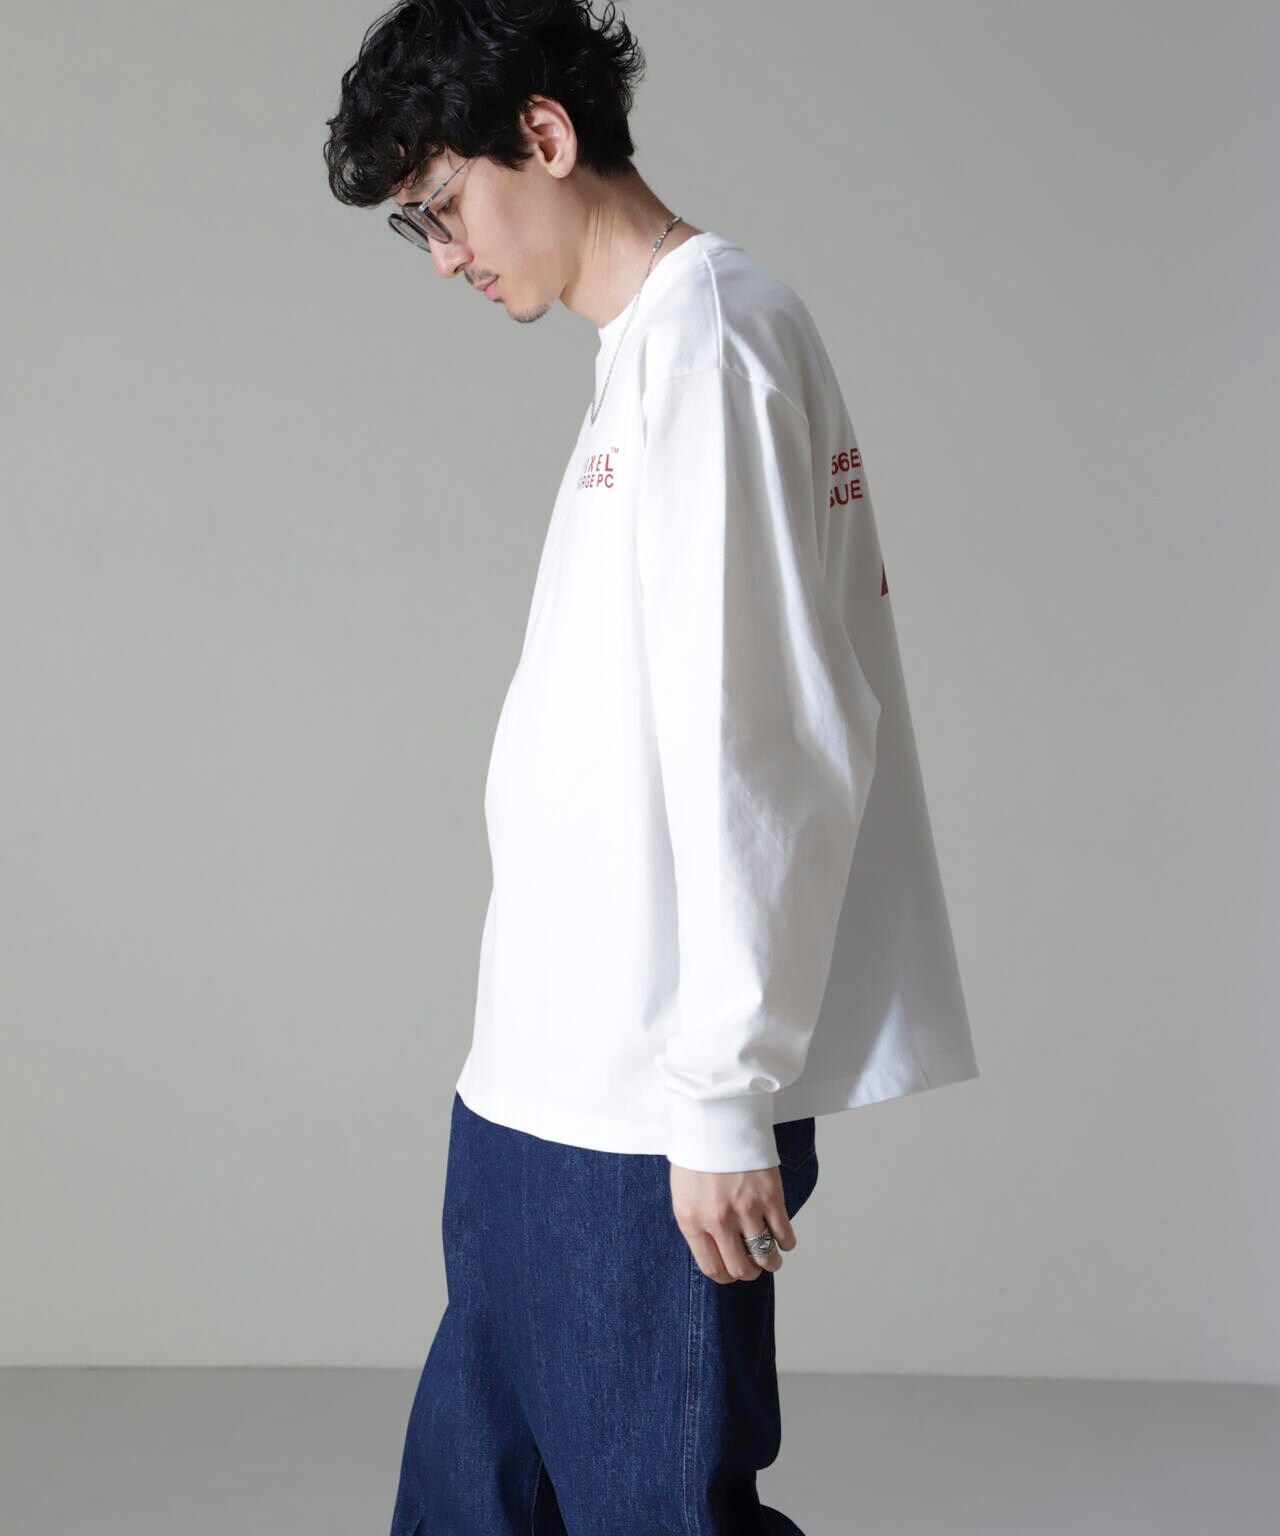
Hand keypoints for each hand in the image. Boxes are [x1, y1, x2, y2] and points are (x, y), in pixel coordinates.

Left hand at [669, 1162, 797, 1282]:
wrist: (717, 1117)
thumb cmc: (698, 1153)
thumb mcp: (684, 1193)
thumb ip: (697, 1223)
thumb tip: (715, 1250)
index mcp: (691, 1220)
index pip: (712, 1268)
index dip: (727, 1276)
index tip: (733, 1271)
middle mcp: (718, 1220)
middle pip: (741, 1268)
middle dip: (749, 1272)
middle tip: (754, 1264)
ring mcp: (745, 1210)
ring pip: (766, 1257)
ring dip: (771, 1261)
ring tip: (771, 1255)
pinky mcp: (770, 1197)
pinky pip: (784, 1235)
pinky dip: (786, 1242)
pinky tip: (781, 1236)